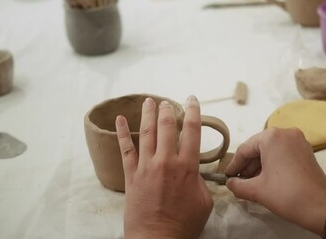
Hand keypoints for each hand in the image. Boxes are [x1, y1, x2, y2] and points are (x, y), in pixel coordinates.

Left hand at [116, 96, 212, 238]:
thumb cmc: (184, 224)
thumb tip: (194, 172)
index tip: (192, 100)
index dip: (193, 112)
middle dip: (168, 110)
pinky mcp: (131, 175)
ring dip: (149, 114)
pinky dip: (123, 133)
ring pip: (147, 133)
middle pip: (167, 127)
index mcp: (187, 167)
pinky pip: (125, 150)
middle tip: (168, 101)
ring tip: (149, 101)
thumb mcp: (204, 202)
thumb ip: (200, 181)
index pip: (192, 132)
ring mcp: (146, 167)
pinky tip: (120, 119)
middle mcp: (166, 162)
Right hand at [225, 128, 325, 235]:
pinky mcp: (306, 150)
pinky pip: (283, 153)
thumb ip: (237, 185)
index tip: (227, 177)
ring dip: (259, 165)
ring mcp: (298, 140)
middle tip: (238, 180)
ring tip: (251, 182)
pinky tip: (267, 178)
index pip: (245, 149)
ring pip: (271, 150)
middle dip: (247, 165)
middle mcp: (286, 133)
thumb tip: (229, 183)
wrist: (321, 207)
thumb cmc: (286, 194)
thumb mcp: (257, 190)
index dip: (234, 165)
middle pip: (258, 147)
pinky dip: (273, 163)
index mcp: (272, 137)